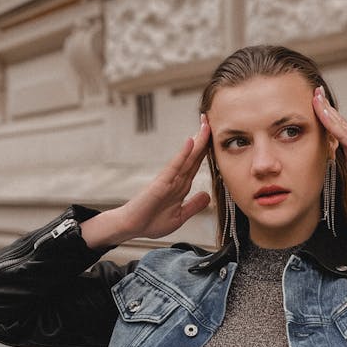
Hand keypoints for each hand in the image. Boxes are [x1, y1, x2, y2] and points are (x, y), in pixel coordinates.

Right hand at [82, 119, 210, 247]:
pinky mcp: (161, 183)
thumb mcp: (179, 216)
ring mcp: (169, 179)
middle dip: (203, 138)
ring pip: (187, 157)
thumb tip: (207, 195)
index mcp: (181, 186)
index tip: (216, 134)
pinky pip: (175, 167)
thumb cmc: (151, 222)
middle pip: (194, 155)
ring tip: (205, 124)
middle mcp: (176, 179)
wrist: (131, 228)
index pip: (197, 163)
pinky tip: (191, 142)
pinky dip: (183, 154)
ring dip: (197, 141)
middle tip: (210, 118)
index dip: (207, 149)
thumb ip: (193, 206)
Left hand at [313, 87, 346, 206]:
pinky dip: (329, 121)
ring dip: (326, 110)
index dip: (329, 125)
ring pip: (337, 125)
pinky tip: (321, 110)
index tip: (319, 115)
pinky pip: (340, 132)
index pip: (338, 137)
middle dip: (326, 111)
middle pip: (337, 126)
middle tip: (317, 95)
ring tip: (317, 95)